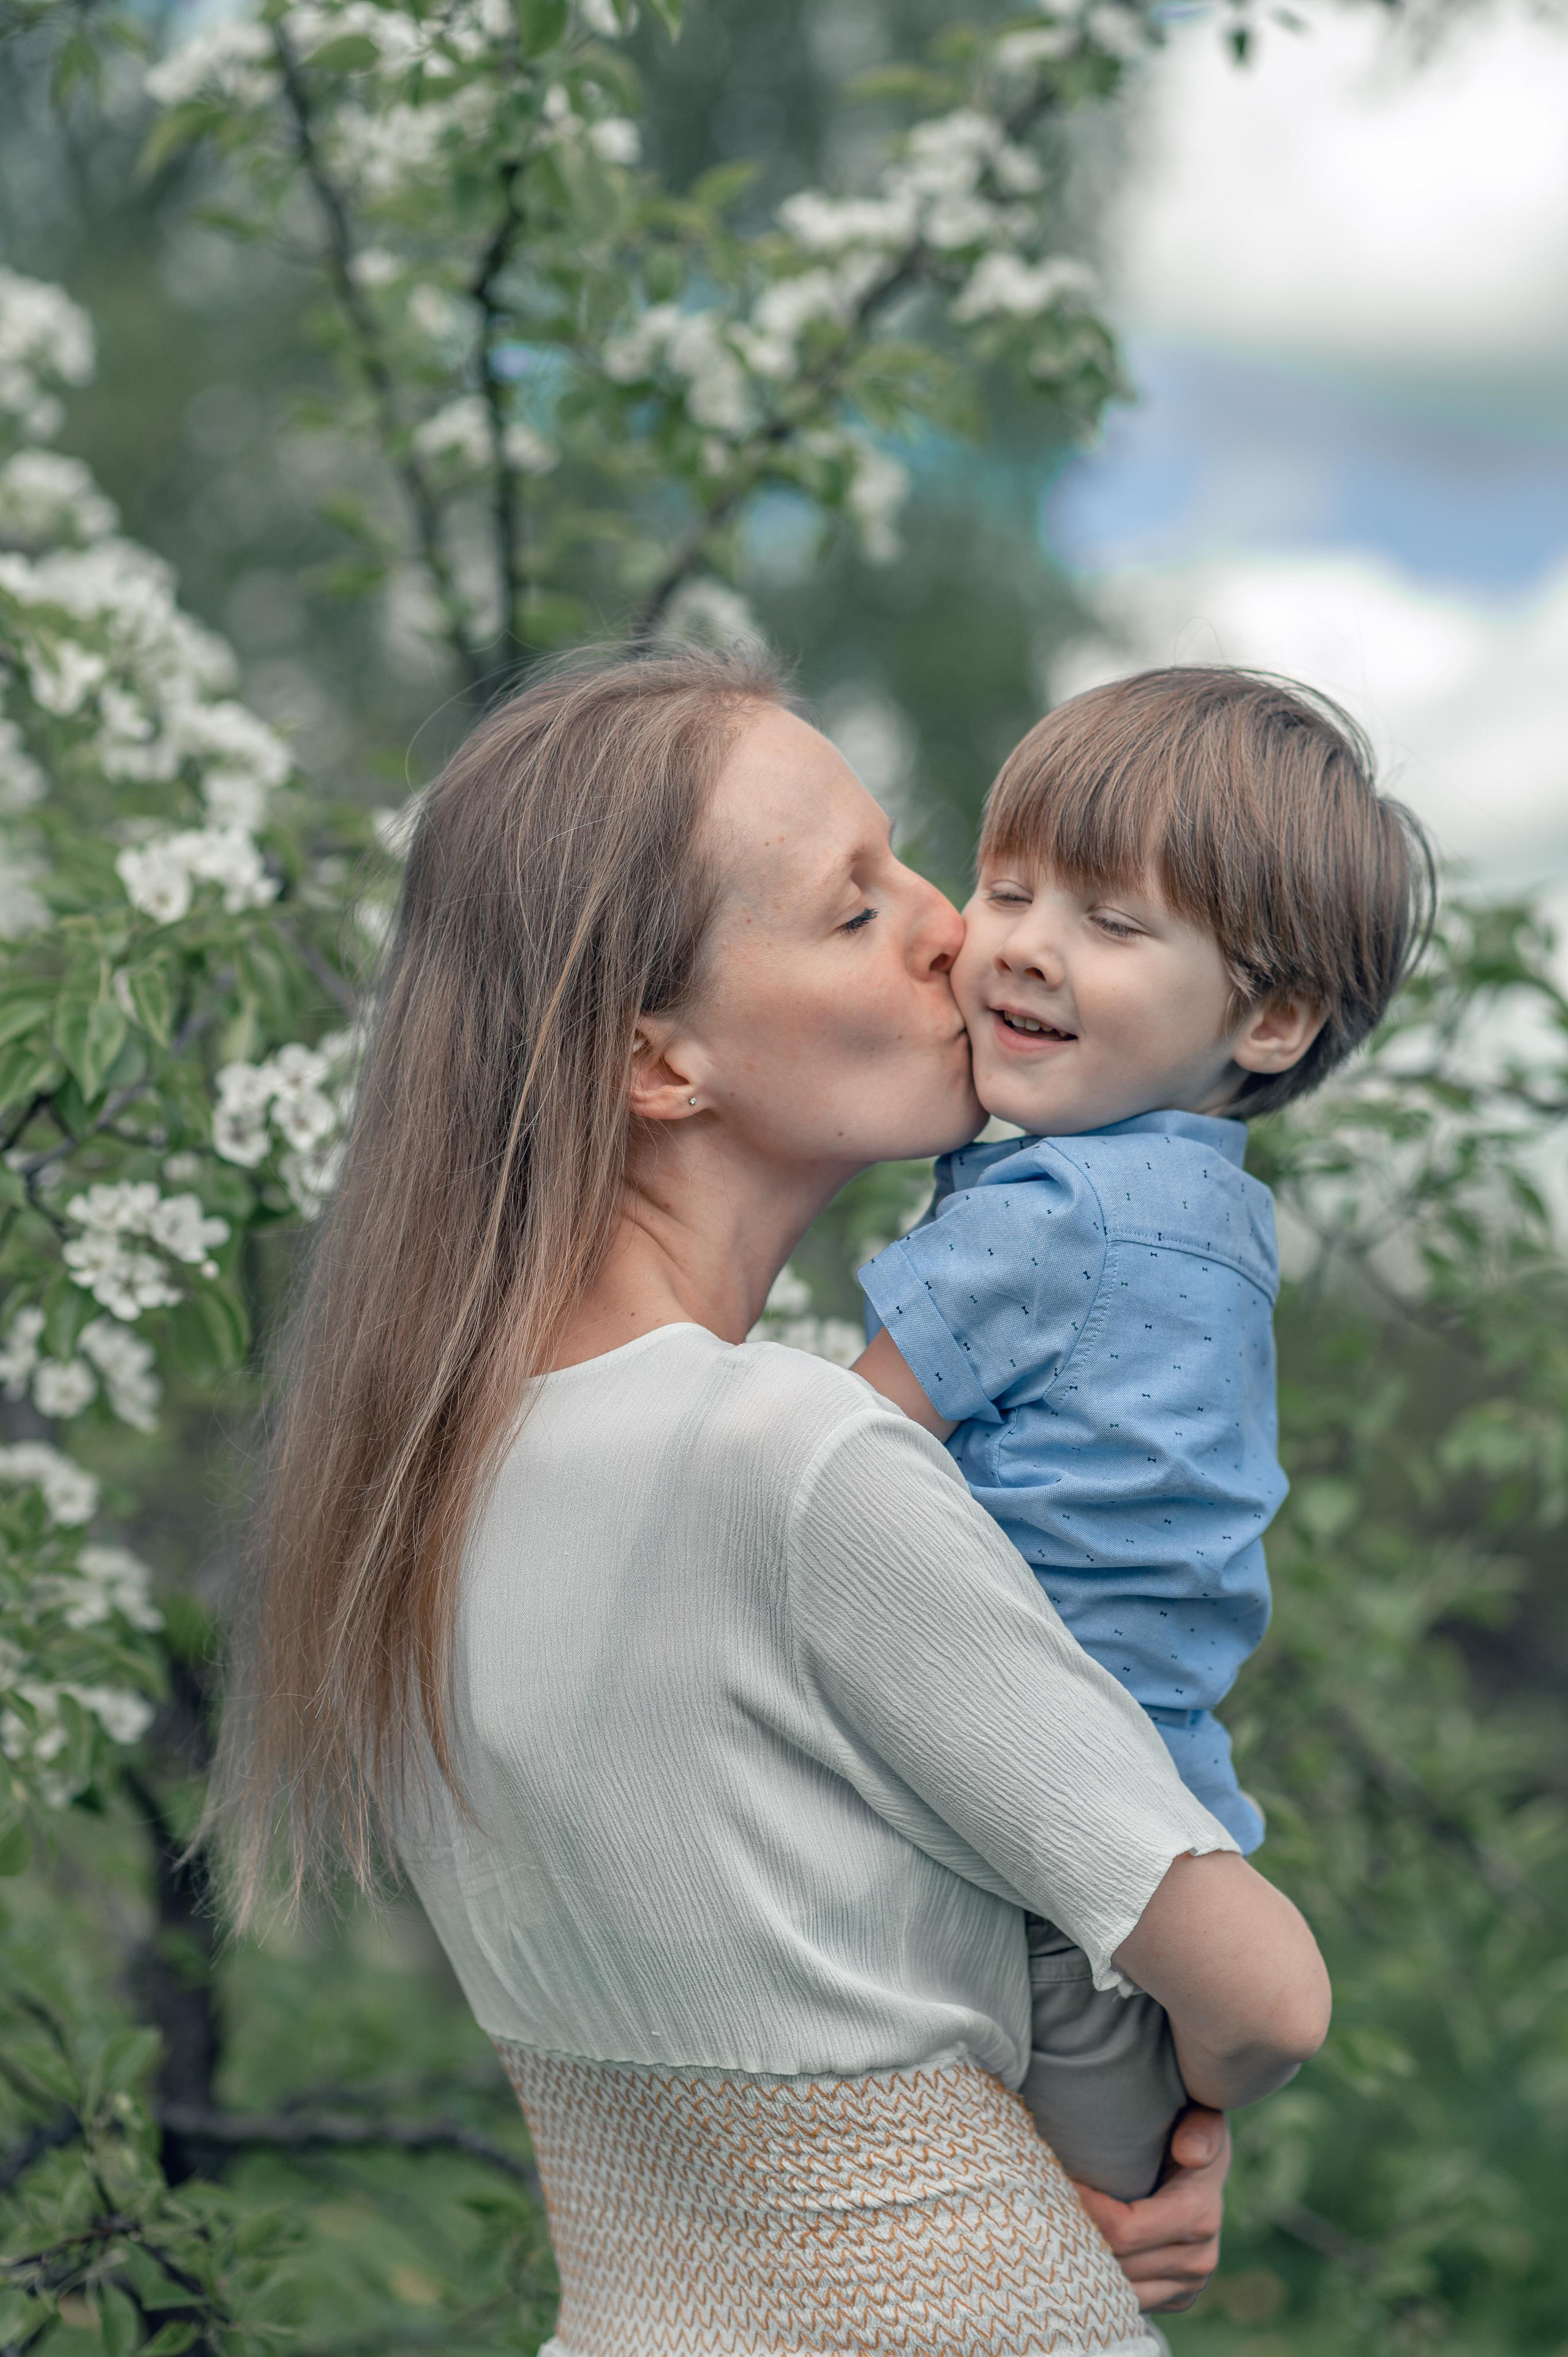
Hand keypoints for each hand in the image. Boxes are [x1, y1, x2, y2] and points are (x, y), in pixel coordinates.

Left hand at [1073, 2105, 1229, 2311]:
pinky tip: (1082, 2250)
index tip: (1058, 2182)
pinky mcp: (1177, 2297)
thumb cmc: (1189, 2131)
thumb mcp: (1200, 2117)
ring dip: (1086, 2264)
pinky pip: (1130, 2302)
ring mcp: (1188, 2285)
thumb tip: (1189, 2153)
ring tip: (1057, 2229)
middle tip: (1043, 2208)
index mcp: (1198, 2216)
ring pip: (1120, 2292)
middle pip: (1117, 2264)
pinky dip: (1102, 2282)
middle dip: (1078, 2236)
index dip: (1085, 2209)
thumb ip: (1200, 2129)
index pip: (1125, 2230)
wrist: (1205, 2168)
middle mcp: (1198, 2260)